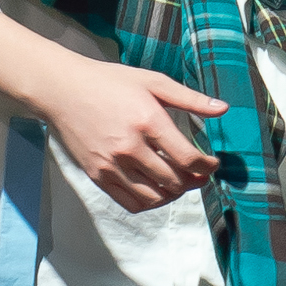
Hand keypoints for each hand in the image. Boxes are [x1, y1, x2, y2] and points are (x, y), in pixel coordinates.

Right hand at [25, 61, 224, 212]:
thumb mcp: (152, 81)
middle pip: (174, 181)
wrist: (63, 90)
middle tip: (199, 173)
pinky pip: (130, 203)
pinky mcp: (98, 175)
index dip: (207, 166)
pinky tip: (156, 189)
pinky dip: (149, 202)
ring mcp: (111, 164)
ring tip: (179, 182)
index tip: (212, 163)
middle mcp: (130, 147)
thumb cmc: (109, 82)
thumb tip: (223, 109)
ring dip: (173, 194)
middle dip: (194, 180)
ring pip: (154, 197)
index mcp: (148, 121)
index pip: (188, 158)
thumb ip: (189, 98)